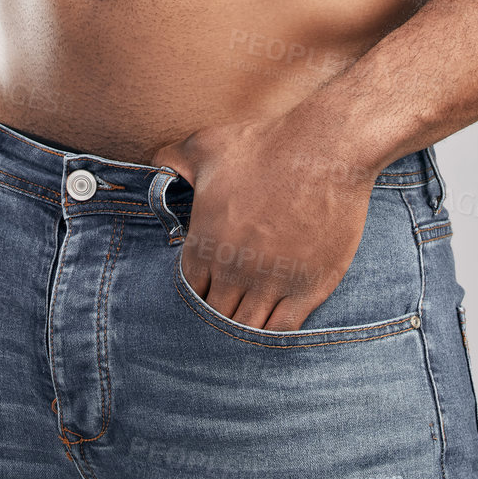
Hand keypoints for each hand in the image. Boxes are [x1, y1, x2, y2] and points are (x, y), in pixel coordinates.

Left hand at [150, 108, 377, 331]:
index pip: (189, 293)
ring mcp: (272, 282)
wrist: (324, 149)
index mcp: (206, 244)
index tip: (207, 289)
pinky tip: (273, 322)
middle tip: (226, 309)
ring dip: (243, 330)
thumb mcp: (206, 145)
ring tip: (245, 324)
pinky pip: (282, 330)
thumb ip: (171, 159)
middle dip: (218, 315)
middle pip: (216, 317)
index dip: (196, 294)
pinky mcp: (309, 287)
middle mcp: (234, 271)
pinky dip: (273, 333)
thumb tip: (153, 166)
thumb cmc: (264, 145)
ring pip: (247, 329)